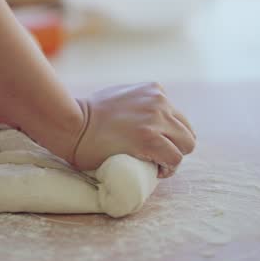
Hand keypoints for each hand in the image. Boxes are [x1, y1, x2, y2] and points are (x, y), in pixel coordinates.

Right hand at [71, 83, 195, 176]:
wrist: (72, 124)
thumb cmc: (89, 114)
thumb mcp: (121, 95)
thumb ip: (139, 101)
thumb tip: (147, 117)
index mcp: (154, 90)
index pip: (177, 116)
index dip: (169, 134)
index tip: (154, 145)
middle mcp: (159, 101)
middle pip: (187, 131)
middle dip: (175, 146)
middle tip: (156, 157)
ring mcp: (156, 120)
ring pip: (186, 145)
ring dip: (172, 158)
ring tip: (156, 164)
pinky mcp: (151, 139)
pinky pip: (174, 159)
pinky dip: (167, 168)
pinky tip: (155, 170)